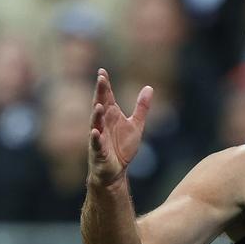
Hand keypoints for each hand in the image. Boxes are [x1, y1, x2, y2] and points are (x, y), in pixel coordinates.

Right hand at [87, 68, 152, 187]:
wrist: (116, 171)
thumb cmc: (122, 147)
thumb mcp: (136, 124)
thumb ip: (142, 107)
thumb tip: (149, 87)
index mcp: (111, 116)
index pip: (106, 97)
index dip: (104, 85)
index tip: (102, 71)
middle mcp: (102, 124)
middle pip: (100, 105)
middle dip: (100, 93)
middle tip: (100, 79)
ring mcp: (99, 137)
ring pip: (95, 124)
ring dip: (96, 115)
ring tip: (98, 105)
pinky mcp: (99, 152)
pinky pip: (96, 144)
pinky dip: (95, 138)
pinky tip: (95, 132)